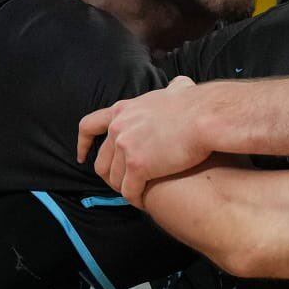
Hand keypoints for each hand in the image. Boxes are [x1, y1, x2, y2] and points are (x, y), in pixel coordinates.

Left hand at [78, 75, 212, 204]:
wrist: (205, 117)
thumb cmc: (196, 104)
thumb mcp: (176, 90)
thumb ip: (172, 90)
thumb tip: (180, 86)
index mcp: (122, 110)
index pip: (89, 126)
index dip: (83, 143)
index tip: (82, 155)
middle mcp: (118, 128)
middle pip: (102, 161)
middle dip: (110, 176)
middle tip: (121, 184)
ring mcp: (126, 148)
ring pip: (115, 179)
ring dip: (125, 189)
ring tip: (138, 194)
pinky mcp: (138, 166)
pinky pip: (129, 191)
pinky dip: (135, 199)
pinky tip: (144, 202)